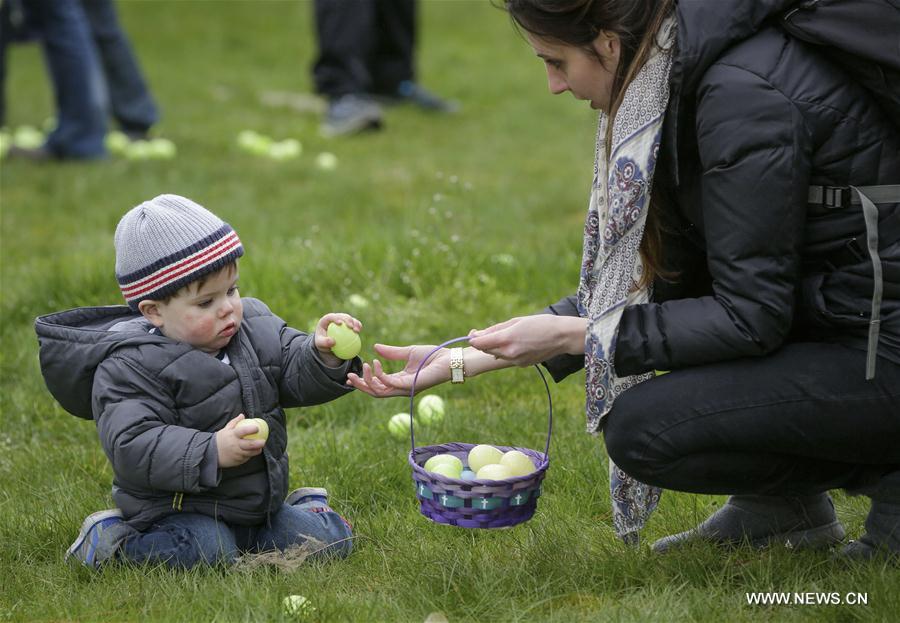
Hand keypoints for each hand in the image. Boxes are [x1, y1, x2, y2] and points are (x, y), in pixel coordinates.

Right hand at [216, 414, 264, 467]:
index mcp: (232, 435)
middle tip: (263, 441)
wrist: (211, 453)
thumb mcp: (226, 429)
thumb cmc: (221, 439)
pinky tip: (252, 452)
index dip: (250, 429)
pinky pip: (246, 458)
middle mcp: (235, 445)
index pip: (242, 431)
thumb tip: (242, 415)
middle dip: (258, 443)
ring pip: (249, 453)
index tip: (257, 428)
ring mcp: (236, 454)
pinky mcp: (237, 461)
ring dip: (256, 451)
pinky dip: (249, 455)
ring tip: (260, 448)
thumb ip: (235, 422)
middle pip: (249, 444)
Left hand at [314, 312, 361, 366]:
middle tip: (351, 327)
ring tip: (356, 330)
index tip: (340, 323)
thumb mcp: (319, 344)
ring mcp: (343, 321)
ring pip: (350, 319)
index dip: (336, 318)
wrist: (327, 344)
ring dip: (355, 323)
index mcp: (327, 320)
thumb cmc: (322, 343)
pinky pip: (355, 324)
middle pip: (343, 316)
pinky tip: (359, 331)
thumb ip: (324, 343)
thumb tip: (333, 342)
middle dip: (348, 319)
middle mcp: (335, 318)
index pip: (332, 316)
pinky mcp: (349, 325)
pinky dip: (357, 326)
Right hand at [346, 344, 449, 396]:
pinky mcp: (410, 385)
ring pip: (379, 391)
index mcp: (399, 380)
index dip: (363, 382)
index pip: (377, 385)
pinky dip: (380, 374)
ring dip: (368, 380)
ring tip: (364, 365)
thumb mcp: (408, 351)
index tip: (350, 375)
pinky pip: (389, 384)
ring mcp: (405, 388)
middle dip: (360, 385)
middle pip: (375, 392)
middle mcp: (400, 388)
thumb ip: (391, 352)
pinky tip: (376, 363)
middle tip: (349, 375)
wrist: (449, 358)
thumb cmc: (432, 356)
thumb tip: (375, 347)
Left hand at [468, 315, 585, 365]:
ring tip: (507, 336)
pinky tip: (519, 343)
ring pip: (496, 355)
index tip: (473, 334)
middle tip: (485, 333)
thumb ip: (496, 329)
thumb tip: (479, 335)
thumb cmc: (540, 323)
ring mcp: (516, 361)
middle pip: (486, 350)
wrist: (562, 336)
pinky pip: (508, 358)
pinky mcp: (522, 365)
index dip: (473, 339)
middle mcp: (509, 353)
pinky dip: (507, 351)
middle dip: (484, 342)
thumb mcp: (516, 321)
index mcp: (506, 339)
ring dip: (496, 347)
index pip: (479, 343)